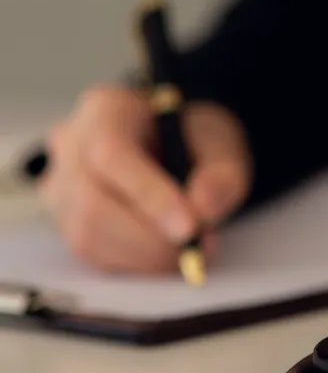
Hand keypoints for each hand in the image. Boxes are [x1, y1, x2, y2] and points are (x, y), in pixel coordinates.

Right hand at [38, 85, 251, 273]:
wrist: (176, 146)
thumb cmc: (192, 138)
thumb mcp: (222, 142)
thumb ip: (221, 173)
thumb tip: (204, 210)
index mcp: (106, 109)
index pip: (112, 153)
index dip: (149, 195)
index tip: (189, 227)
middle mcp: (71, 146)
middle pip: (93, 203)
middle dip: (151, 237)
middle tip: (200, 246)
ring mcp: (61, 186)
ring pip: (88, 236)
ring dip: (146, 256)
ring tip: (191, 248)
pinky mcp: (67, 222)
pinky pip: (93, 255)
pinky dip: (136, 263)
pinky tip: (166, 252)